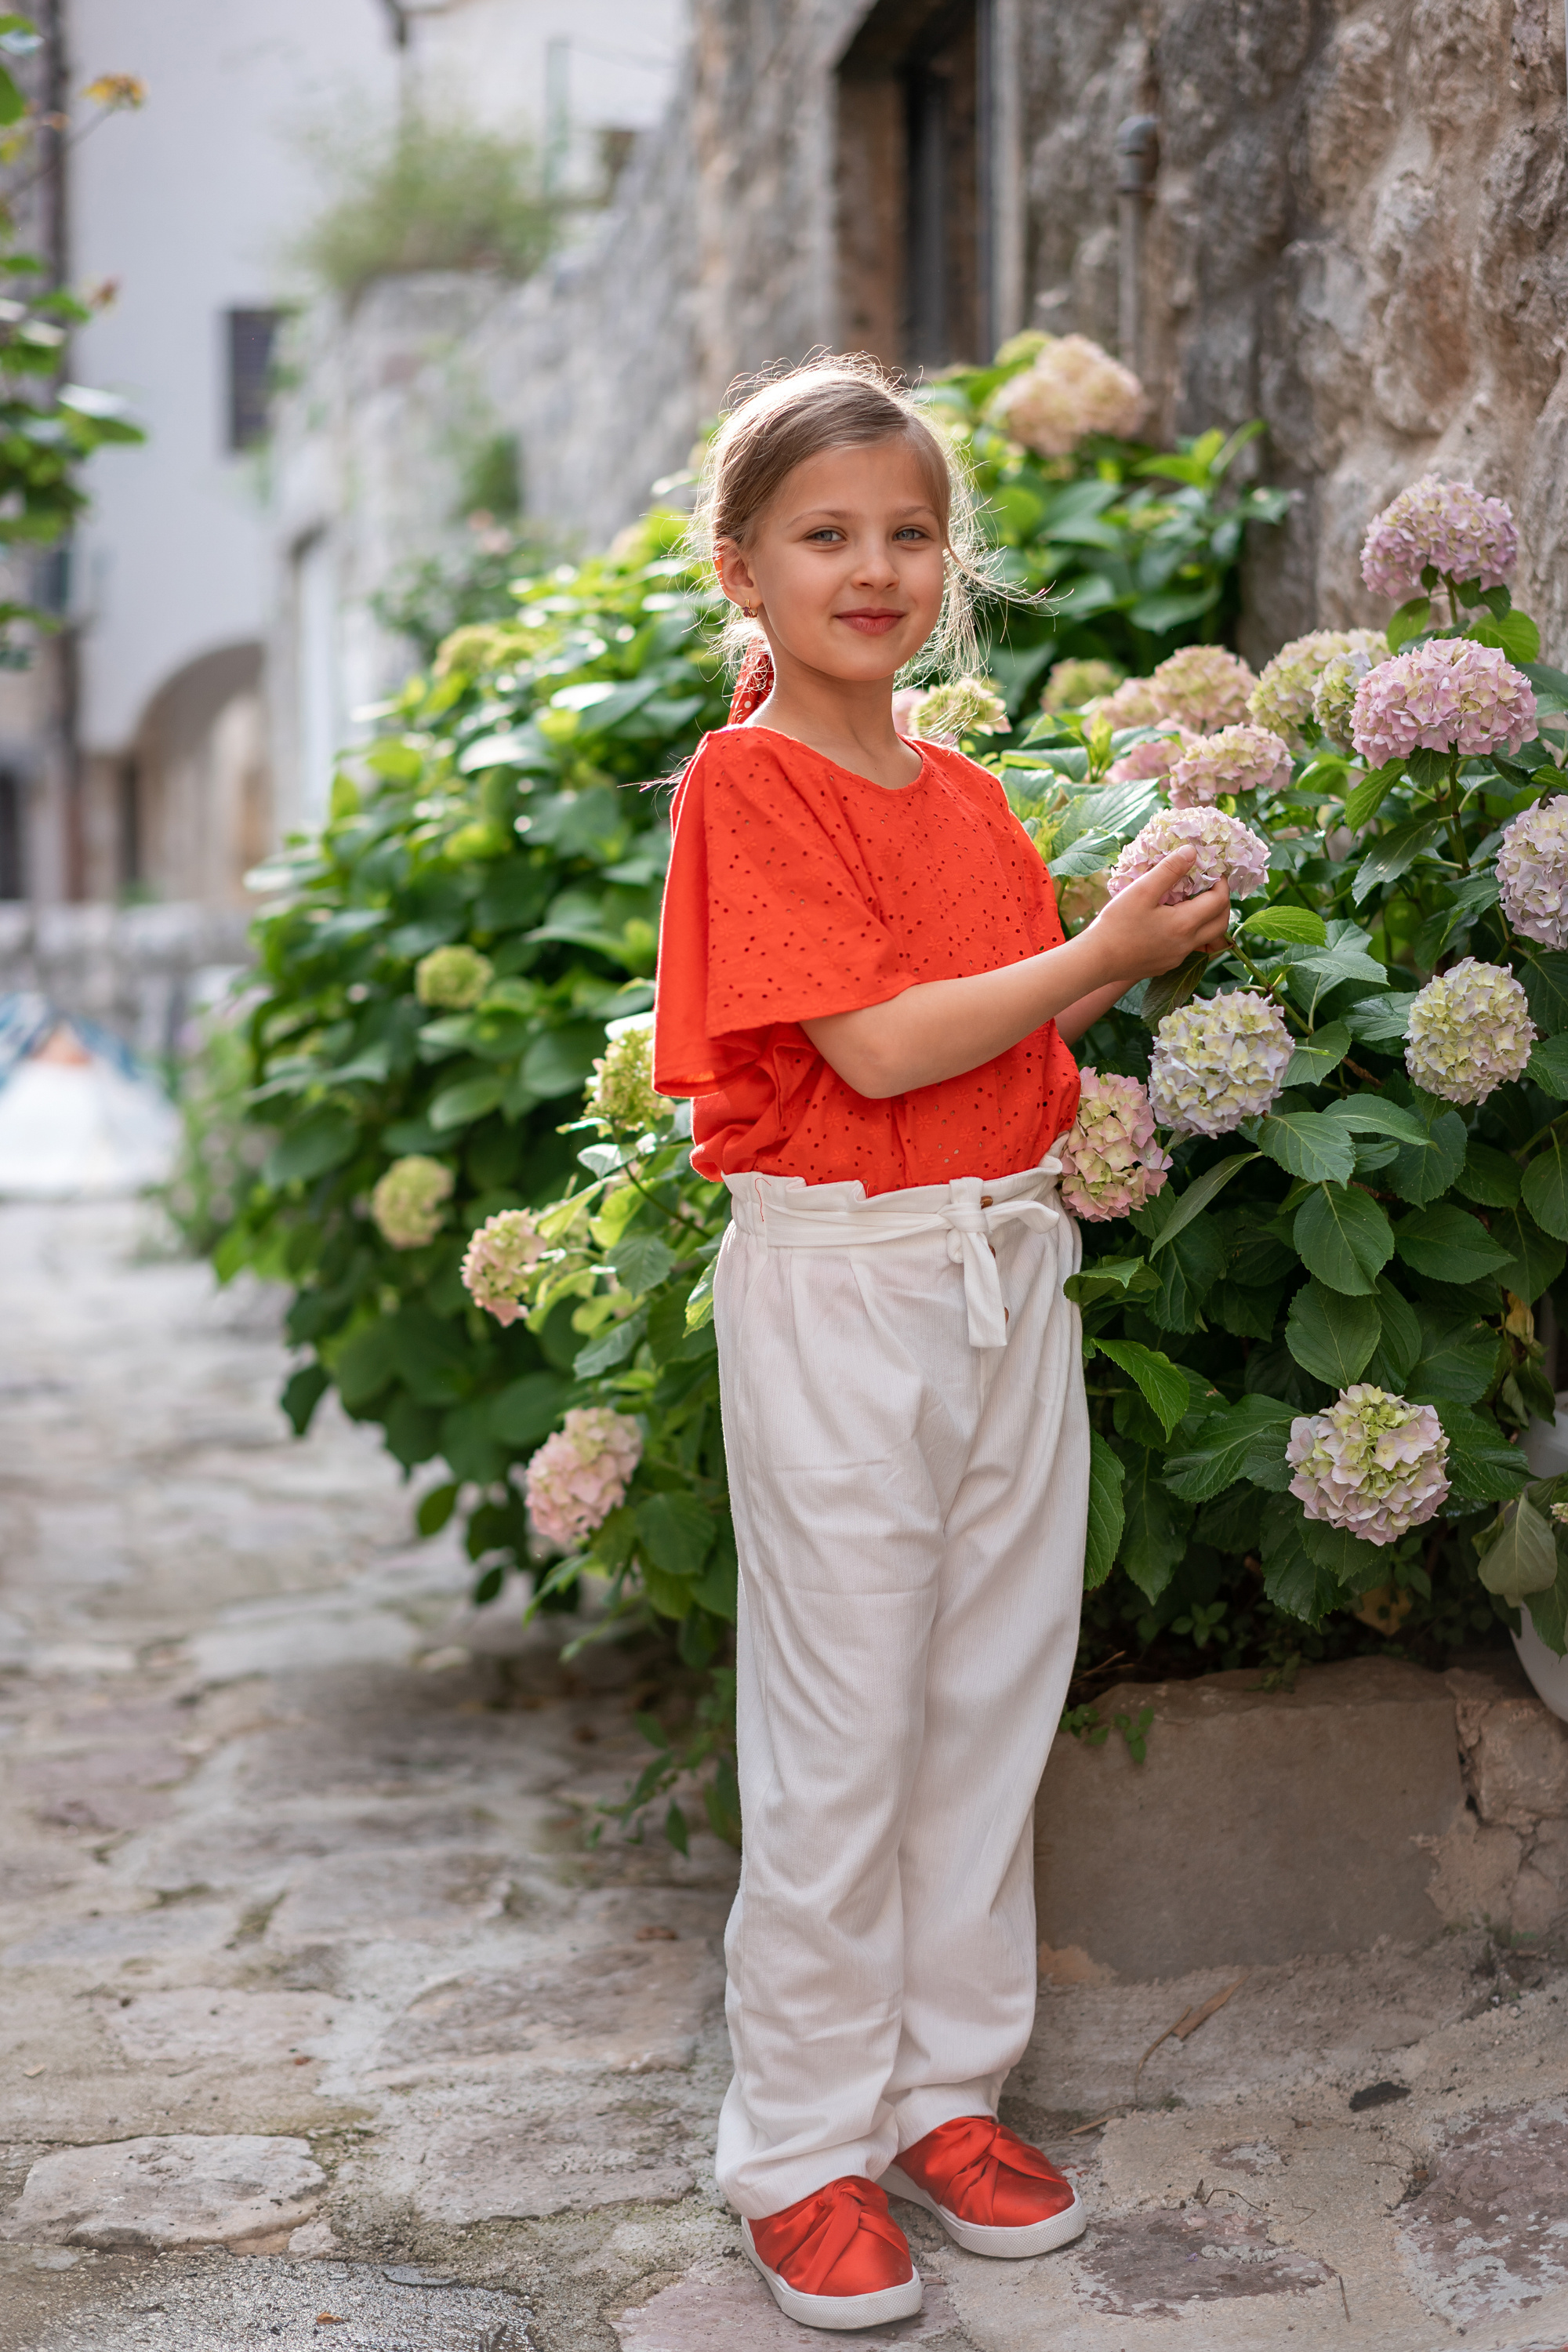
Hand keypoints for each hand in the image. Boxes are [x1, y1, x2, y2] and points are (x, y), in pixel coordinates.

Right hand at [1082, 849, 1231, 983]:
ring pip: (1207, 938)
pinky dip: (1191, 932)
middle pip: (1221, 924)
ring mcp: (1177, 957)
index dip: (1221, 883)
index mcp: (1184, 924)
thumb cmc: (1116, 924)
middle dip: (1222, 903)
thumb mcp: (1142, 890)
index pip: (1219, 901)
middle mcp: (1186, 944)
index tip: (1212, 871)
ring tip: (1193, 902)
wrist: (1096, 960)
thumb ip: (1169, 869)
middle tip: (1211, 887)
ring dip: (1208, 919)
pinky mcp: (1166, 965)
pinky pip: (1189, 947)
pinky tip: (1172, 921)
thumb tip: (1192, 852)